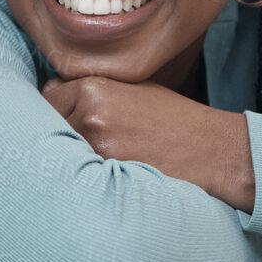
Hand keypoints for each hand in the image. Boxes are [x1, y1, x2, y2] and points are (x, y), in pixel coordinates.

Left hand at [42, 76, 256, 211]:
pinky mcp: (109, 170)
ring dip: (73, 154)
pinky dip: (87, 173)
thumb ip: (93, 91)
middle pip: (48, 123)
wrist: (213, 150)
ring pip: (62, 149)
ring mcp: (98, 144)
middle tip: (84, 139)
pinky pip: (80, 172)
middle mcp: (90, 113)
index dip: (56, 107)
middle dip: (60, 131)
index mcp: (94, 87)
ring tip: (101, 155)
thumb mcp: (133, 88)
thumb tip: (53, 94)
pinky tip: (107, 172)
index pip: (47, 95)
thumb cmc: (174, 119)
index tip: (67, 116)